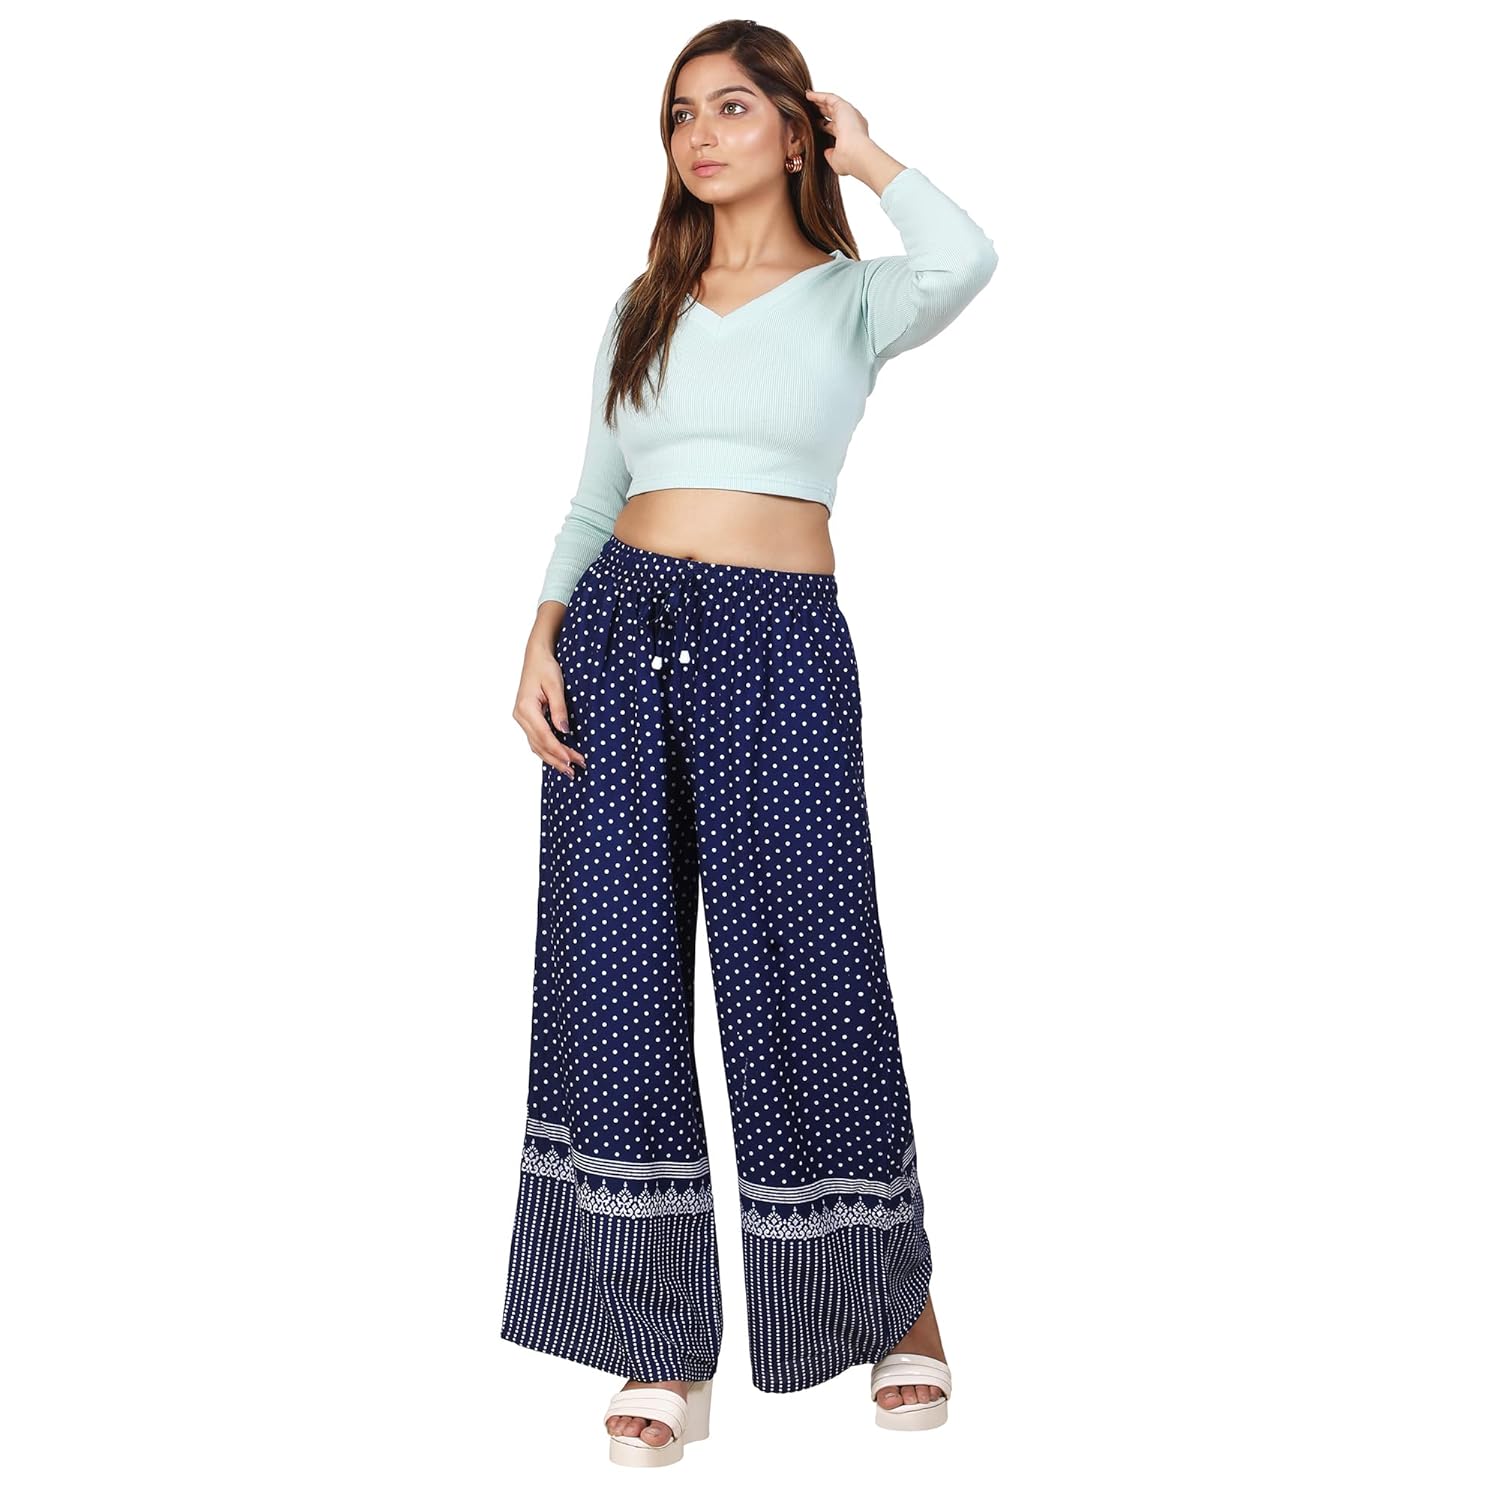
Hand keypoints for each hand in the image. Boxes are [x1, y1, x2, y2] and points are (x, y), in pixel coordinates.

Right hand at [514, 637, 586, 776]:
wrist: (536, 657)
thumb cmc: (545, 668)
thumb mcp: (556, 685)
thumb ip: (559, 708)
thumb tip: (564, 731)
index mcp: (526, 709)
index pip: (544, 736)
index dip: (559, 750)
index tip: (573, 759)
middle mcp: (521, 717)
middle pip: (539, 745)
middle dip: (557, 759)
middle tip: (574, 771)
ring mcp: (522, 719)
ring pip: (536, 745)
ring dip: (552, 758)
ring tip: (568, 770)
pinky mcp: (527, 719)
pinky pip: (536, 740)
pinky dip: (547, 750)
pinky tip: (558, 758)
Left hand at [803, 88, 874, 175]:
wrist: (857, 154)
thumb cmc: (850, 160)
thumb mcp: (836, 160)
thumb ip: (830, 154)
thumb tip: (826, 151)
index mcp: (849, 135)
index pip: (834, 127)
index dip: (823, 125)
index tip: (815, 124)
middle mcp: (850, 123)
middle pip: (833, 113)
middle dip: (822, 110)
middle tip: (810, 108)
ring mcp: (848, 114)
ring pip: (831, 103)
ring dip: (819, 100)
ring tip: (807, 96)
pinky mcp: (843, 107)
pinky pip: (829, 97)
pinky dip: (818, 96)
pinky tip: (808, 95)